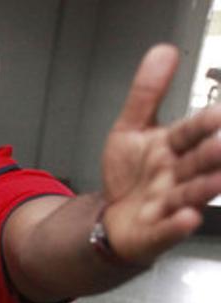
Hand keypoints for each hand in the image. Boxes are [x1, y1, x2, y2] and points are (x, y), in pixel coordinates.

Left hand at [99, 44, 220, 265]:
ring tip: (217, 179)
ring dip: (204, 188)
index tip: (217, 113)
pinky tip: (187, 219)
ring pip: (190, 195)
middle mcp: (177, 175)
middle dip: (211, 154)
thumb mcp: (131, 129)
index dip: (203, 123)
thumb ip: (147, 94)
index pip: (190, 132)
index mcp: (173, 148)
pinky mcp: (156, 231)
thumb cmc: (130, 176)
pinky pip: (168, 230)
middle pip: (198, 163)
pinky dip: (176, 226)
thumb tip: (163, 51)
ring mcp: (168, 204)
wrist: (112, 218)